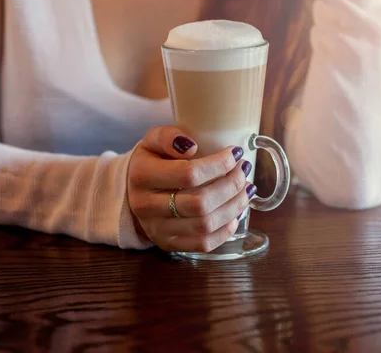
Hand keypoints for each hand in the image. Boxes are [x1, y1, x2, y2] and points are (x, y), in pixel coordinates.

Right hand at [127, 126, 256, 252]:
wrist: (134, 190)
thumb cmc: (151, 161)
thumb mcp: (152, 141)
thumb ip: (168, 136)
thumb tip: (192, 146)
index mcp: (142, 175)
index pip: (188, 174)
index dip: (219, 164)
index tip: (235, 153)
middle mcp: (146, 206)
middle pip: (200, 203)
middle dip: (231, 186)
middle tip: (243, 170)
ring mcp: (157, 229)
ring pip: (205, 225)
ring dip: (234, 206)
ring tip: (246, 188)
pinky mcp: (169, 244)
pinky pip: (204, 244)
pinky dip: (226, 229)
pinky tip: (235, 212)